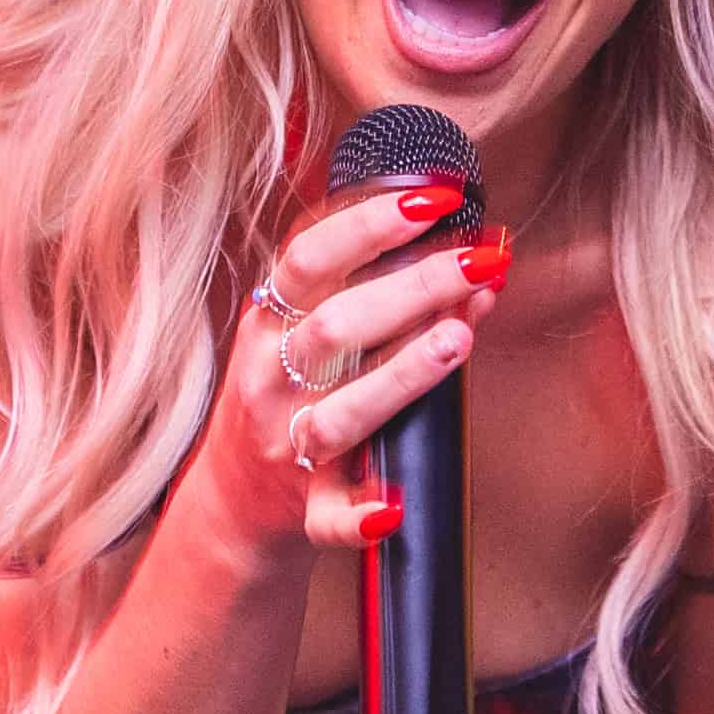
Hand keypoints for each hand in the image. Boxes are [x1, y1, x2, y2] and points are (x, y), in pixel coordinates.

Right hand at [201, 185, 509, 548]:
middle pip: (336, 326)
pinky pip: (330, 516)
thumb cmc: (287, 394)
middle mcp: (270, 380)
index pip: (310, 258)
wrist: (233, 500)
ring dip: (401, 375)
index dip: (370, 223)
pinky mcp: (305, 507)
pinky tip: (394, 507)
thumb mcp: (305, 330)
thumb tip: (480, 251)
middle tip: (479, 260)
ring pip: (339, 413)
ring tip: (459, 338)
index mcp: (268, 324)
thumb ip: (380, 290)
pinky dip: (360, 515)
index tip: (434, 197)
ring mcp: (286, 444)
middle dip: (413, 288)